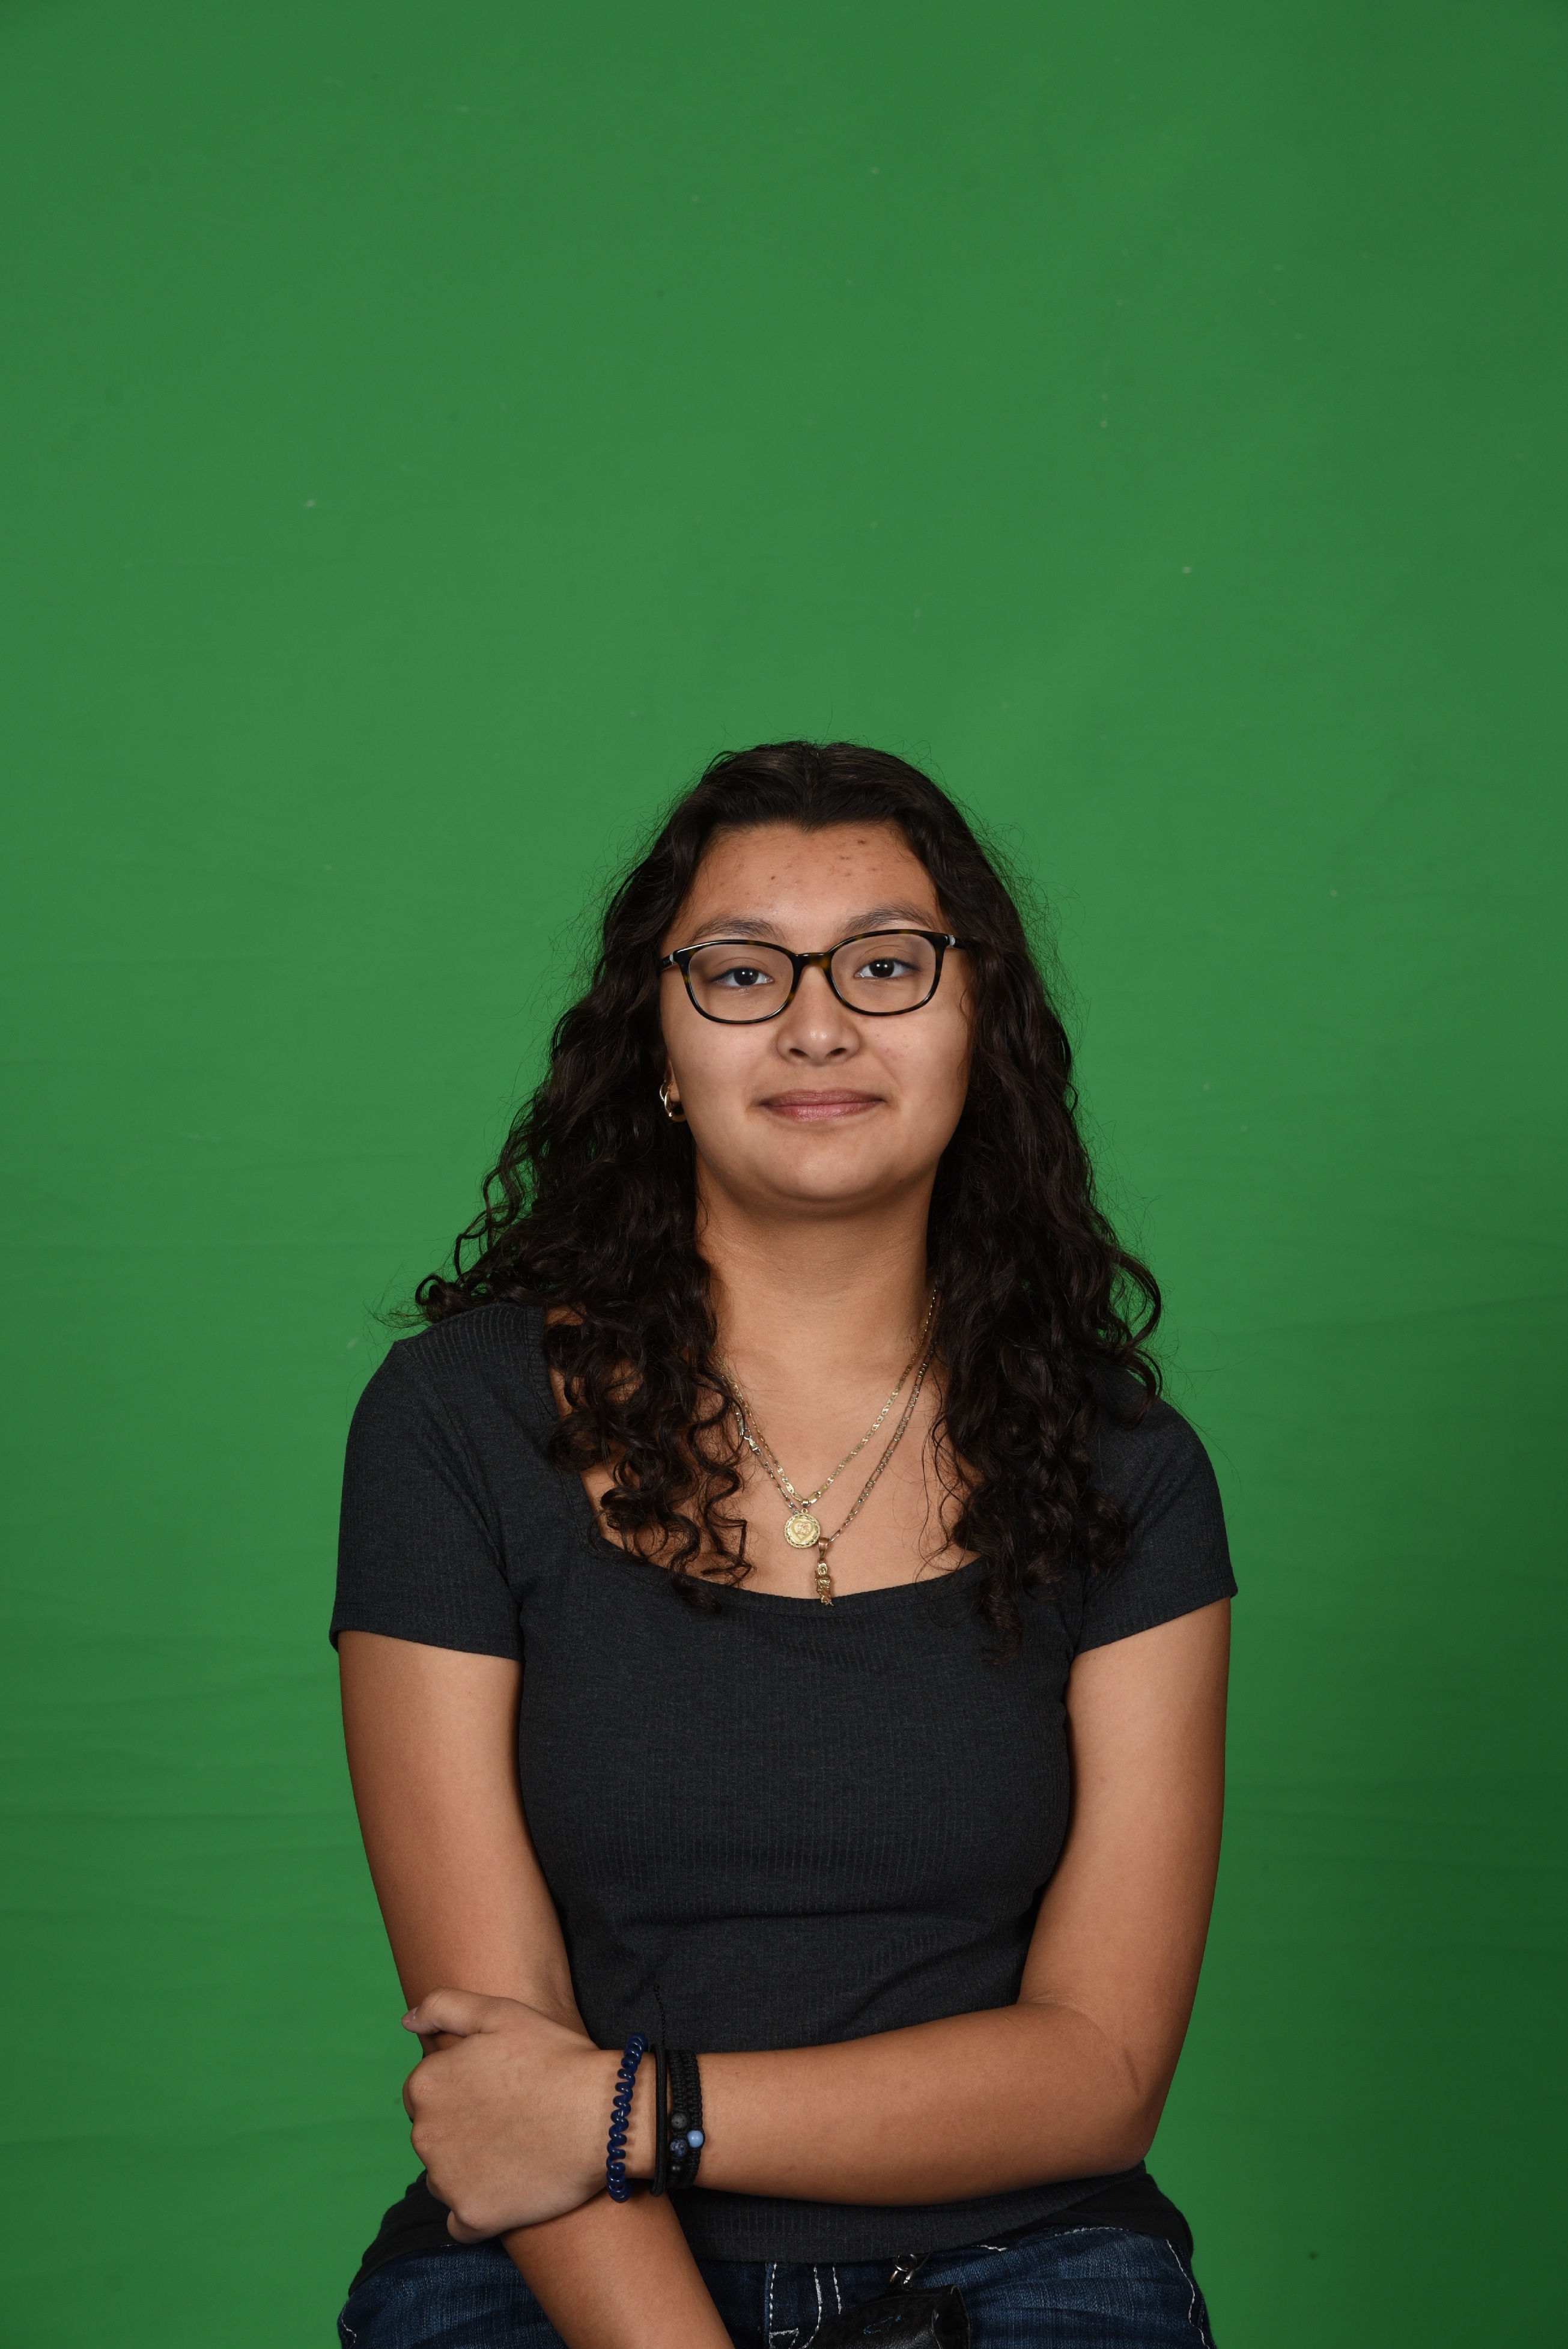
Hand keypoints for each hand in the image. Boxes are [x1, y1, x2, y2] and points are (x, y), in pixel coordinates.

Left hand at [402, 1989, 628, 2238]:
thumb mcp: (500, 2013)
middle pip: (432, 2135)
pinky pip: (460, 2222)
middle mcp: (424, 2135)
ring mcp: (446, 2180)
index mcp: (425, 2084)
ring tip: (516, 2150)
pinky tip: (510, 2189)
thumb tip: (407, 2020)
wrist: (605, 2115)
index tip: (495, 2090)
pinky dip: (479, 2210)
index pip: (422, 2093)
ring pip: (443, 2177)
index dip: (460, 2089)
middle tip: (510, 2118)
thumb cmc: (555, 2058)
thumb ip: (444, 2006)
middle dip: (461, 2128)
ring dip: (469, 2168)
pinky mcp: (472, 2216)